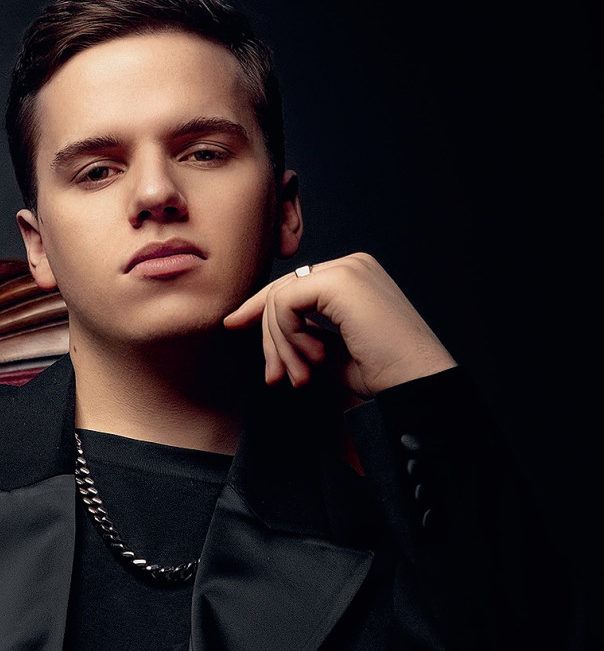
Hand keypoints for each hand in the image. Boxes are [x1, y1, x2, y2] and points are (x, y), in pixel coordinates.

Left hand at [224, 253, 454, 400]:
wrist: (416, 386)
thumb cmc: (385, 374)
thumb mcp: (335, 350)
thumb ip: (307, 333)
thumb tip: (270, 334)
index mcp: (354, 276)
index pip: (293, 286)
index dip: (262, 309)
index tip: (235, 326)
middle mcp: (352, 264)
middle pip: (282, 291)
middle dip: (270, 338)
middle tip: (276, 378)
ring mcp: (348, 269)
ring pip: (280, 299)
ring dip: (281, 346)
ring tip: (301, 376)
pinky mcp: (341, 281)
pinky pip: (285, 304)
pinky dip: (288, 337)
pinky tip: (314, 359)